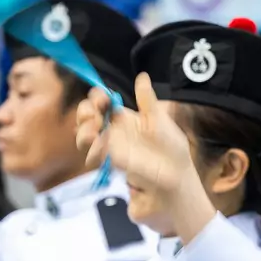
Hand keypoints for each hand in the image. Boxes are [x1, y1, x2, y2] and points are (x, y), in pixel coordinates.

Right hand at [75, 73, 203, 197]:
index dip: (97, 98)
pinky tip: (97, 150)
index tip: (100, 98)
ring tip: (91, 132)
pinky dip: (92, 151)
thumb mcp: (162, 124)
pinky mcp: (110, 167)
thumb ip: (148, 102)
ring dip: (83, 131)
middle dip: (85, 113)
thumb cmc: (173, 153)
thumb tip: (142, 76)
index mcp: (127, 119)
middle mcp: (115, 133)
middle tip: (92, 115)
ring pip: (86, 137)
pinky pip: (94, 157)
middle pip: (90, 118)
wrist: (177, 184)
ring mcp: (111, 150)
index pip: (104, 104)